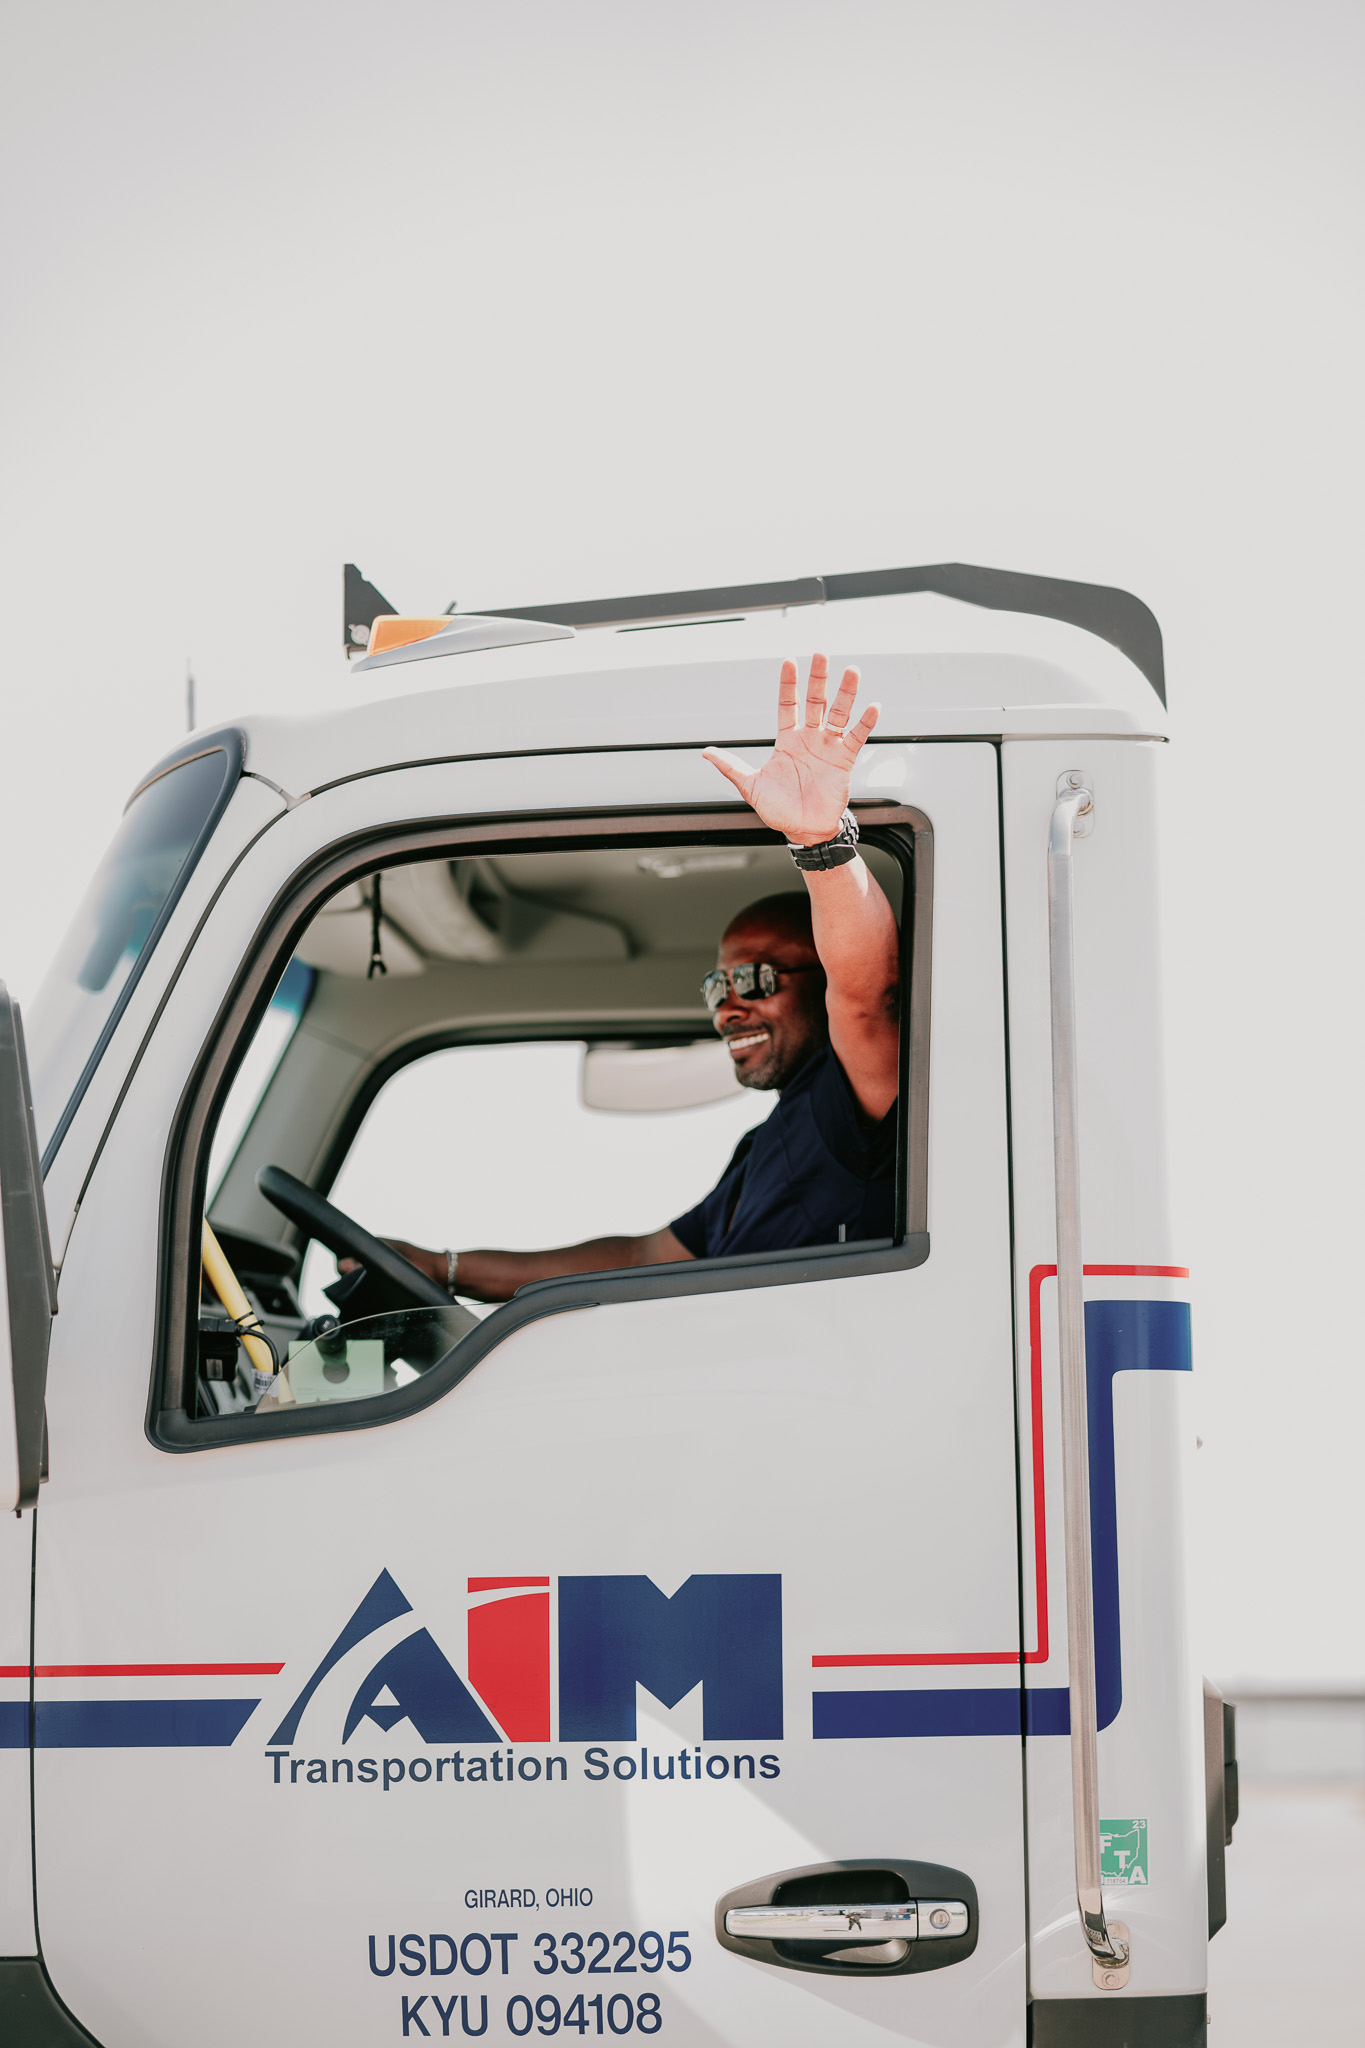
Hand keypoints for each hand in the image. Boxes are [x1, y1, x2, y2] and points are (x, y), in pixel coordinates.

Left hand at [703, 654, 878, 845]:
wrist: (803, 830)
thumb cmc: (778, 810)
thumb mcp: (750, 786)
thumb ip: (731, 767)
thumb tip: (705, 753)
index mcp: (787, 740)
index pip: (787, 704)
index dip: (788, 684)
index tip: (789, 661)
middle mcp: (809, 739)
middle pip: (815, 701)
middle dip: (818, 679)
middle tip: (820, 654)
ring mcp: (828, 748)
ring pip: (838, 714)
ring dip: (846, 694)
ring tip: (852, 671)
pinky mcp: (844, 760)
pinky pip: (856, 737)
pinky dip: (866, 723)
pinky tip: (873, 706)